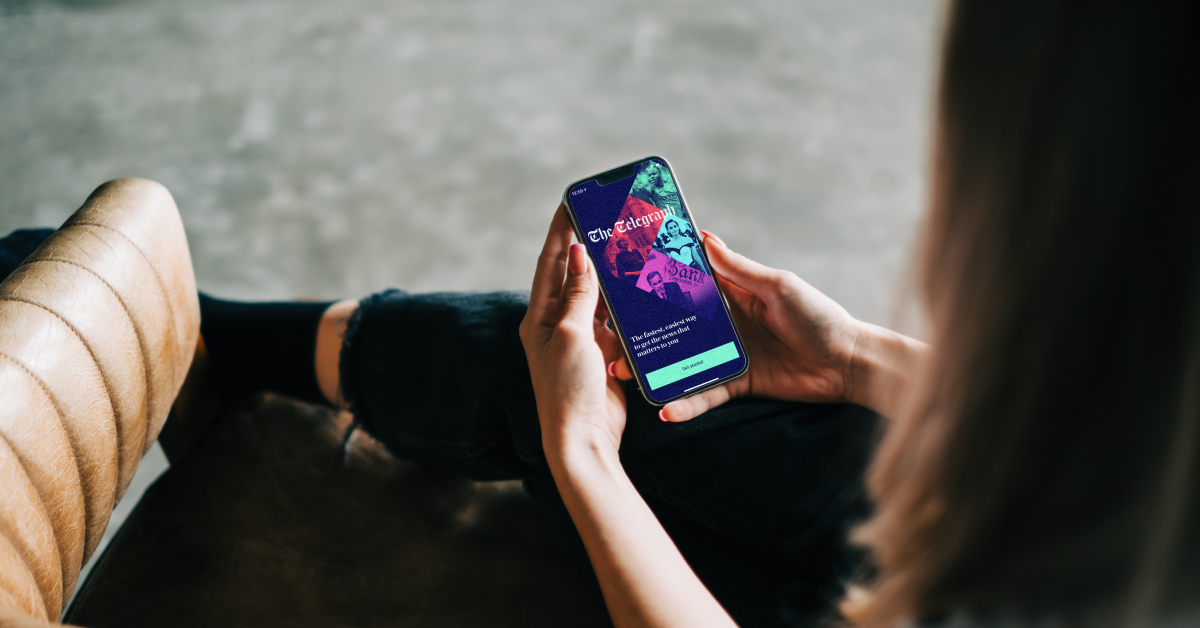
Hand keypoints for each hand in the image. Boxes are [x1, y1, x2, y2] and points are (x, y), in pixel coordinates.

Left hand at [520, 203, 627, 453]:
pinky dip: (626, 307)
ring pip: (598, 298)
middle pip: (574, 276)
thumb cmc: (568, 390)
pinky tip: (640, 290)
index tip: (572, 201)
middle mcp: (558, 325)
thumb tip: (576, 252)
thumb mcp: (572, 335)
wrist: (584, 440)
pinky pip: (615, 322)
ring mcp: (581, 340)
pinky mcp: (603, 355)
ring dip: (612, 277)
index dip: (560, 230)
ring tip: (630, 248)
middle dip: (590, 248)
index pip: (550, 262)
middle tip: (609, 219)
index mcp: (540, 317)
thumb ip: (577, 294)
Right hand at [612, 231, 862, 421]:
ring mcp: (729, 354)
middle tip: (609, 334)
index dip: (659, 278)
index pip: (689, 281)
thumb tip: (703, 239)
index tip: (625, 275)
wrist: (850, 363)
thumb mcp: (780, 287)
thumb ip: (740, 270)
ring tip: (624, 375)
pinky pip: (705, 394)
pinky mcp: (738, 383)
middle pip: (675, 324)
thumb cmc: (821, 317)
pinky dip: (686, 404)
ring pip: (682, 360)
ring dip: (653, 369)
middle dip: (643, 330)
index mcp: (734, 292)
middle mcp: (726, 323)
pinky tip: (665, 411)